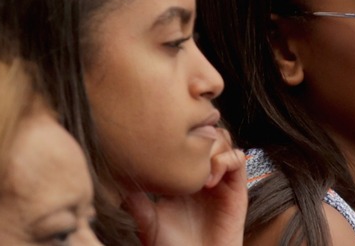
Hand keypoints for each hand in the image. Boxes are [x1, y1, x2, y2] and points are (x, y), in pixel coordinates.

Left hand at [125, 129, 247, 245]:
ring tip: (199, 168)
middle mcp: (203, 172)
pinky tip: (210, 179)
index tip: (165, 141)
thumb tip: (116, 180)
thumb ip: (136, 202)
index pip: (186, 138)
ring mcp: (221, 179)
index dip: (180, 133)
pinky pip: (238, 159)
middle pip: (206, 131)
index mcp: (182, 175)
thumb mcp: (148, 222)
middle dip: (198, 133)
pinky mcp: (236, 189)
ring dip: (212, 146)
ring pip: (224, 139)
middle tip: (185, 151)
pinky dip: (226, 160)